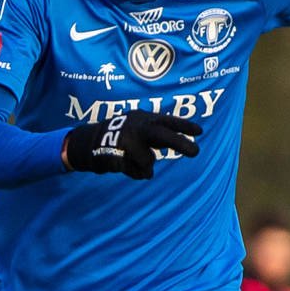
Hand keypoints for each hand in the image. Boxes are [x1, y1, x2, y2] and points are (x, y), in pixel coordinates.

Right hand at [64, 111, 201, 179]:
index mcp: (143, 118)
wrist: (89, 143)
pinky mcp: (118, 153)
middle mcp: (136, 125)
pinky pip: (138, 170)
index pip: (167, 121)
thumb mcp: (138, 130)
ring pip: (149, 160)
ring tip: (132, 160)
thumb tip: (181, 144)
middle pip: (162, 135)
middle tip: (196, 152)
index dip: (183, 126)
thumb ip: (156, 136)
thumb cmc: (119, 139)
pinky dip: (136, 172)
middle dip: (179, 143)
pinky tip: (124, 165)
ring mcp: (126, 139)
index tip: (200, 132)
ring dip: (144, 165)